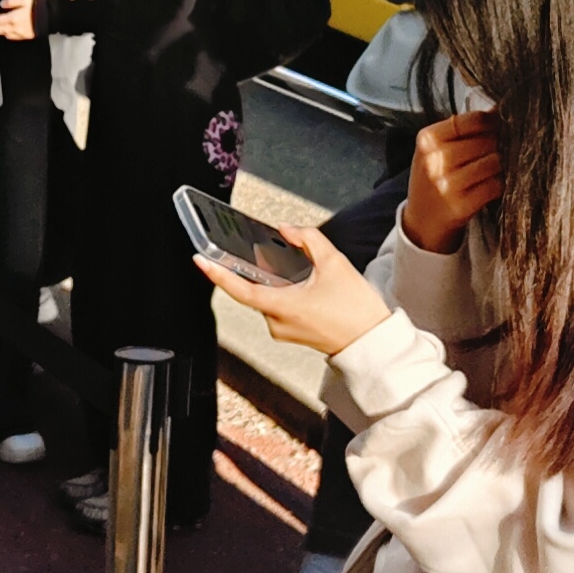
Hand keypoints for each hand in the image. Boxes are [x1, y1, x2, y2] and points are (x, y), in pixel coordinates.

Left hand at [0, 0, 37, 43]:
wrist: (52, 17)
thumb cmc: (37, 5)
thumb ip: (11, 1)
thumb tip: (1, 5)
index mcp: (13, 18)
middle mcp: (14, 29)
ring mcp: (20, 34)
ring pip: (5, 34)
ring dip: (0, 30)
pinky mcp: (26, 37)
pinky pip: (13, 37)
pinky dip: (7, 33)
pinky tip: (8, 29)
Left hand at [201, 213, 392, 358]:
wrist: (372, 341)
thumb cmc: (356, 309)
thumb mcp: (334, 263)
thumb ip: (308, 239)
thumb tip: (287, 230)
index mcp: (282, 307)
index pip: (240, 290)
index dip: (218, 274)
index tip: (201, 260)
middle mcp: (277, 323)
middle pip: (256, 289)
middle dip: (260, 270)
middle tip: (271, 252)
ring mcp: (284, 331)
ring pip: (268, 298)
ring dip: (277, 282)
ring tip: (303, 272)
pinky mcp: (292, 334)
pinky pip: (279, 308)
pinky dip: (284, 293)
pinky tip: (304, 285)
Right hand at [398, 111, 502, 253]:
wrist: (422, 221)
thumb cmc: (434, 177)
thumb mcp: (435, 148)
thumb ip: (462, 128)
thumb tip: (499, 109)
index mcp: (428, 139)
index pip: (472, 120)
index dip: (492, 121)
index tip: (496, 126)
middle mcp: (435, 161)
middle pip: (486, 141)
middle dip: (497, 144)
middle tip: (495, 151)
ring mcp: (447, 185)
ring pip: (493, 162)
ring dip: (499, 165)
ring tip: (492, 169)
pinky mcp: (461, 207)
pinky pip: (495, 185)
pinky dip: (498, 184)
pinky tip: (489, 185)